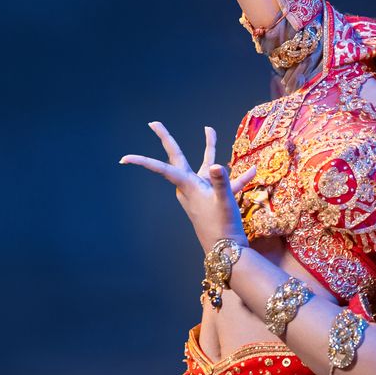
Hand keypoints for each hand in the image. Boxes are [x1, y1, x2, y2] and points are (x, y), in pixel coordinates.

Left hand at [119, 122, 257, 252]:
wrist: (227, 251)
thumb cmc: (223, 227)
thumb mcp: (224, 202)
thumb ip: (222, 182)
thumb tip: (218, 165)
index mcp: (188, 186)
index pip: (163, 168)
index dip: (144, 162)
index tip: (124, 158)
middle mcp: (190, 186)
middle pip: (176, 158)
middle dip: (167, 139)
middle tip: (153, 123)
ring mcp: (201, 192)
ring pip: (203, 165)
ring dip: (209, 148)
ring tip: (209, 130)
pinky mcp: (212, 198)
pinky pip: (222, 183)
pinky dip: (236, 178)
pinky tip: (251, 172)